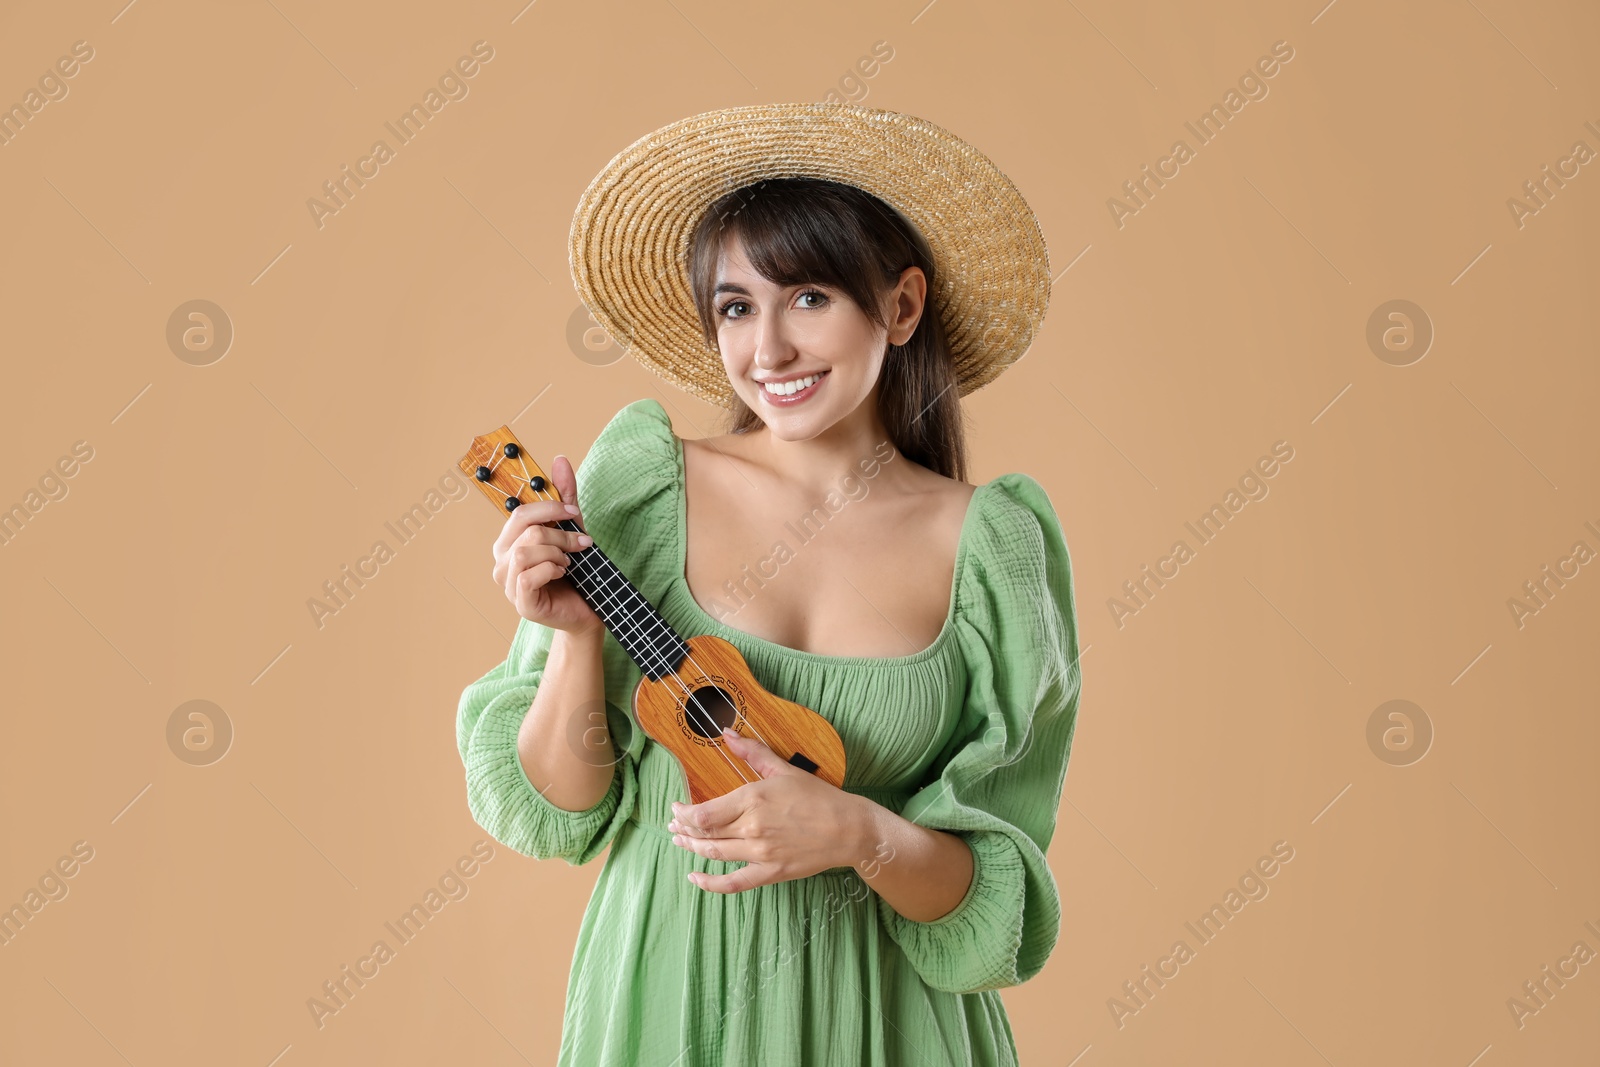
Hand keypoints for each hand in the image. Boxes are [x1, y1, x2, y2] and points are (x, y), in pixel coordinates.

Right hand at [490, 453, 601, 636]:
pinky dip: (551, 571)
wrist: (587, 609)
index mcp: (508, 542)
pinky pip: (527, 578)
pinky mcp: (520, 603)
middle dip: (559, 534)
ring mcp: (508, 585)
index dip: (549, 508)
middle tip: (580, 544)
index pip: (519, 513)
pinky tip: (562, 575)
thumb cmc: (575, 570)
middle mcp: (502, 562)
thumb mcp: (571, 528)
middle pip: (525, 531)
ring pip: (525, 553)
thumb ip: (564, 496)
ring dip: (556, 554)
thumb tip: (560, 459)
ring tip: (568, 563)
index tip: (574, 513)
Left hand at [667, 728, 872, 892]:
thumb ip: (753, 751)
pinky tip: (695, 877)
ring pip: (714, 854)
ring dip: (691, 849)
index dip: (683, 813)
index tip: (676, 808)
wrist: (848, 828)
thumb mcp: (784, 769)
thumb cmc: (818, 796)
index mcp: (752, 799)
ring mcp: (759, 854)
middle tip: (673, 825)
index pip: (703, 813)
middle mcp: (751, 828)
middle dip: (683, 829)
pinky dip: (709, 883)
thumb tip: (727, 732)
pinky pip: (732, 883)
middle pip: (704, 834)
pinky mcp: (769, 873)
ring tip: (679, 843)